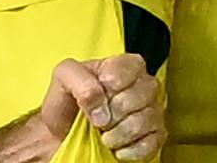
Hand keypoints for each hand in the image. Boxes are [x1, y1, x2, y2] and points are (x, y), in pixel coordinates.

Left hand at [39, 54, 166, 160]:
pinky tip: (115, 149)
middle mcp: (143, 86)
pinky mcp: (154, 137)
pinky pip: (151, 143)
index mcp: (125, 67)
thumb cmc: (66, 104)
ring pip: (146, 120)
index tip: (97, 94)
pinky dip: (129, 150)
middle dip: (114, 111)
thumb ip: (80, 80)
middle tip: (97, 119)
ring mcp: (151, 111)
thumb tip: (101, 106)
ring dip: (118, 133)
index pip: (133, 66)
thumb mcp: (63, 79)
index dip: (113, 82)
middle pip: (143, 93)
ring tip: (104, 136)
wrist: (62, 135)